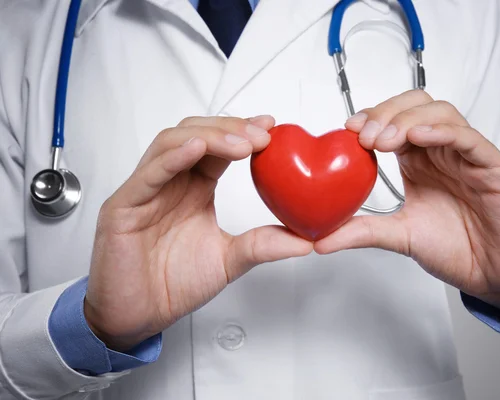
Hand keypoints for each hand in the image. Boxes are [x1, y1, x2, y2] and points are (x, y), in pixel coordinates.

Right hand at [85, 115, 312, 350]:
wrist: (137, 317)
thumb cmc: (173, 284)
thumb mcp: (229, 259)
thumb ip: (262, 245)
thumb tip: (305, 241)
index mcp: (193, 189)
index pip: (218, 148)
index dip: (243, 132)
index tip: (272, 127)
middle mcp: (170, 183)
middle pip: (196, 134)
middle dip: (230, 128)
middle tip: (262, 135)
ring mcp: (145, 191)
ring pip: (171, 143)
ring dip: (208, 136)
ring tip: (241, 143)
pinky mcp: (123, 207)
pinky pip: (148, 174)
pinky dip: (172, 157)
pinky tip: (197, 148)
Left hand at [314, 90, 499, 321]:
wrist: (494, 276)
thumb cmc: (456, 250)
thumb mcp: (399, 236)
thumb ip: (362, 231)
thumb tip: (318, 239)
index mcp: (420, 161)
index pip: (394, 120)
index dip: (371, 117)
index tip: (348, 130)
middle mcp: (442, 152)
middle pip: (416, 106)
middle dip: (386, 113)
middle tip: (363, 136)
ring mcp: (468, 156)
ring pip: (441, 113)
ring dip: (407, 120)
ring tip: (383, 142)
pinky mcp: (493, 167)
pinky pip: (469, 138)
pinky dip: (442, 131)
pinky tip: (419, 137)